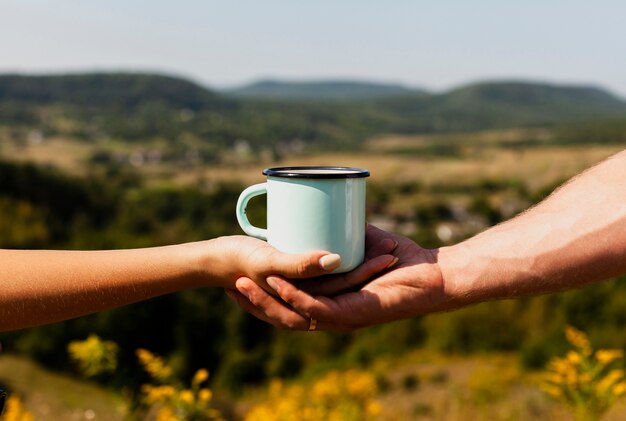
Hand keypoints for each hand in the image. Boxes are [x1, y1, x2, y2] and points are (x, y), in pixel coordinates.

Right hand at [226, 225, 450, 330]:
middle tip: (232, 284)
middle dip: (255, 302)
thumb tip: (323, 210)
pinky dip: (295, 298)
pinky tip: (278, 285)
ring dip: (267, 301)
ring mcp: (341, 317)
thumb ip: (342, 233)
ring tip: (243, 285)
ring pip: (294, 314)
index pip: (286, 303)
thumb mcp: (362, 241)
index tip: (236, 279)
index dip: (261, 296)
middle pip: (283, 313)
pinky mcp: (353, 314)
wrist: (435, 272)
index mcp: (330, 300)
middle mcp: (332, 314)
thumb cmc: (401, 256)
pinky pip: (317, 310)